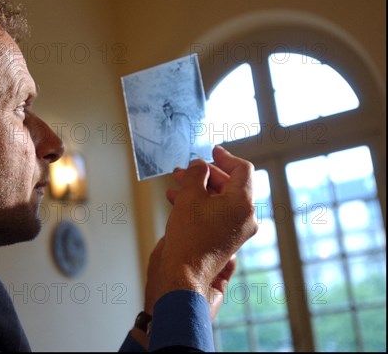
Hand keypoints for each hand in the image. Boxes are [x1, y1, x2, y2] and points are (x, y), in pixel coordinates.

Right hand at [155, 146, 256, 305]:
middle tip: (186, 171)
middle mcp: (246, 216)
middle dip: (206, 175)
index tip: (212, 151)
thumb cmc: (188, 236)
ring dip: (200, 190)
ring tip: (177, 185)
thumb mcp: (190, 196)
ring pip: (221, 200)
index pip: (242, 169)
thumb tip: (199, 166)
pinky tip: (180, 202)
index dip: (225, 157)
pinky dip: (202, 205)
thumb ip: (197, 174)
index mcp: (242, 202)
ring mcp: (239, 230)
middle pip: (230, 184)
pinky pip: (218, 214)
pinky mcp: (229, 239)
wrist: (183, 272)